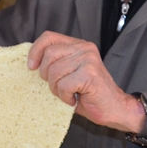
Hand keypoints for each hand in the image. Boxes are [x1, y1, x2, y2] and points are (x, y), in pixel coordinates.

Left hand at [27, 31, 145, 132]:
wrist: (116, 109)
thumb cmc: (89, 94)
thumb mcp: (69, 73)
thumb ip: (55, 63)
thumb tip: (30, 63)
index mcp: (78, 45)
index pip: (49, 37)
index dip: (35, 51)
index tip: (31, 67)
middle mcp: (84, 48)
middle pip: (49, 54)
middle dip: (47, 75)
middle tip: (58, 88)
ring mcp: (88, 60)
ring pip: (54, 72)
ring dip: (57, 89)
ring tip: (68, 94)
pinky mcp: (90, 74)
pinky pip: (63, 85)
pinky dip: (65, 97)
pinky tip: (75, 99)